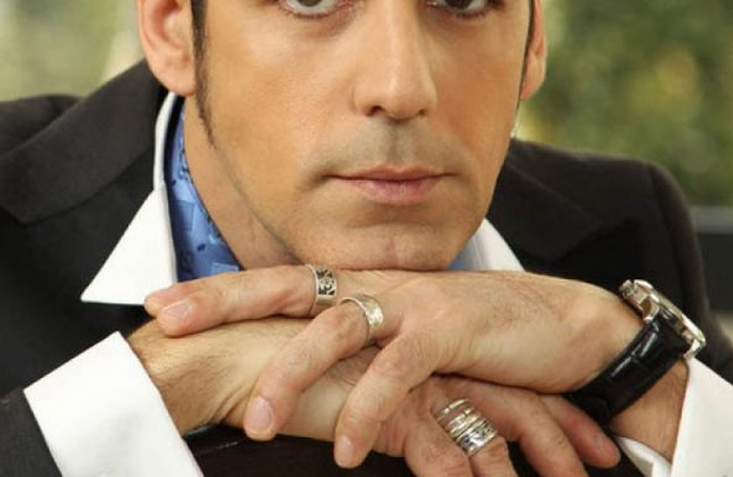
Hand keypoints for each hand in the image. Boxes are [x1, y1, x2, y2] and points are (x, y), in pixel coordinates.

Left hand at [145, 267, 644, 466]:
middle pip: (285, 286)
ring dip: (289, 377)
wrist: (569, 328)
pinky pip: (396, 374)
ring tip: (254, 425)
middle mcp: (376, 286)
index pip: (277, 283)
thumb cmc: (479, 341)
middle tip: (169, 321)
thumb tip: (305, 371)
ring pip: (332, 330)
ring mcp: (411, 305)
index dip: (220, 290)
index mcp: (361, 287)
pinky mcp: (449, 333)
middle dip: (223, 301)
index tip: (163, 302)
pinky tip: (342, 450)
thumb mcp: (409, 341)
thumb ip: (360, 349)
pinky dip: (365, 412)